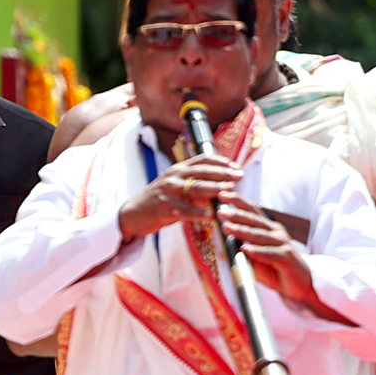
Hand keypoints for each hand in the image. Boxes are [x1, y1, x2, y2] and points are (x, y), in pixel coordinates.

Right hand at [117, 151, 240, 239]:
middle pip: (202, 172)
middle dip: (223, 173)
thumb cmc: (163, 199)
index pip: (202, 159)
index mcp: (179, 169)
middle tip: (240, 176)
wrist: (135, 212)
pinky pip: (185, 210)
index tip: (237, 167)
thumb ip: (199, 185)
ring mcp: (168, 191)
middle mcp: (174, 176)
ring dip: (214, 189)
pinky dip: (199, 212)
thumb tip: (225, 185)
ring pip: (195, 188)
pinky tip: (211, 215)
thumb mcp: (179, 186)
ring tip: (230, 191)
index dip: (221, 162)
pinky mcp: (165, 207)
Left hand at [214, 196, 321, 307]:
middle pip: (254, 221)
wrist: (301, 284)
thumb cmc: (275, 269)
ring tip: (228, 228)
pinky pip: (271, 254)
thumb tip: (221, 247)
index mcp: (268, 228)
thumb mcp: (255, 257)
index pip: (252, 211)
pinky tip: (246, 249)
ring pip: (260, 236)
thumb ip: (241, 250)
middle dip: (236, 215)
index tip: (222, 194)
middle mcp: (276, 233)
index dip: (238, 202)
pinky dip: (258, 252)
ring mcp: (283, 244)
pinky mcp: (287, 258)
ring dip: (243, 231)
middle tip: (221, 212)